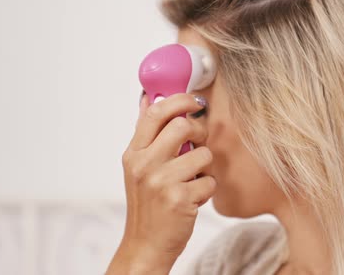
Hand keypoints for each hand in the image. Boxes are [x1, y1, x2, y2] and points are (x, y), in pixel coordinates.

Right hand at [106, 92, 214, 274]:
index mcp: (133, 154)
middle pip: (183, 126)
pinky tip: (193, 198)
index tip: (195, 101)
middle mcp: (144, 165)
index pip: (155, 113)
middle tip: (197, 144)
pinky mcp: (180, 199)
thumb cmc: (147, 204)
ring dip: (205, 168)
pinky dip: (207, 190)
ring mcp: (161, 182)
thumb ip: (147, 135)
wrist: (145, 245)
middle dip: (199, 132)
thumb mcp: (138, 168)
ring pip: (203, 154)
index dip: (179, 100)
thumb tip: (148, 98)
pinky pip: (210, 181)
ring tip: (192, 180)